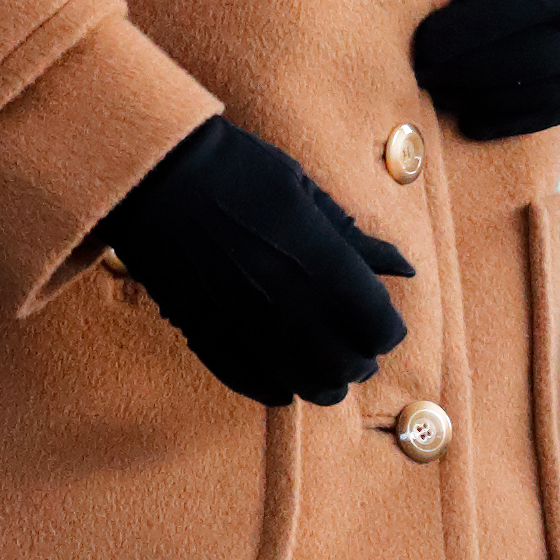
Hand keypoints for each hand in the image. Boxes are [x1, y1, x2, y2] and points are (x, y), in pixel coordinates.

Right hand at [91, 116, 411, 407]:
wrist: (155, 176)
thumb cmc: (237, 171)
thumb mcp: (307, 195)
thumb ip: (356, 242)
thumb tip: (403, 268)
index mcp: (326, 269)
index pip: (381, 330)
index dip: (387, 328)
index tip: (379, 317)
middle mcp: (293, 310)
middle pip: (348, 367)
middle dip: (359, 358)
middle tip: (354, 344)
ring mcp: (249, 331)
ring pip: (306, 387)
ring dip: (322, 380)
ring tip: (322, 364)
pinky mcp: (210, 340)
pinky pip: (255, 386)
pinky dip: (276, 388)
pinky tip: (284, 380)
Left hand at [410, 0, 559, 141]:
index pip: (493, 20)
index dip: (446, 37)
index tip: (413, 40)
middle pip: (498, 67)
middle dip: (447, 73)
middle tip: (410, 69)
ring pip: (515, 99)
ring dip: (466, 99)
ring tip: (430, 89)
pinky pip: (540, 118)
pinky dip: (499, 121)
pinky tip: (466, 115)